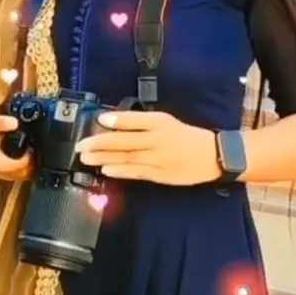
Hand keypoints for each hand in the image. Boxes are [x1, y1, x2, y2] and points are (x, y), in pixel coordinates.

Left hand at [77, 110, 218, 185]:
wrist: (213, 156)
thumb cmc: (185, 136)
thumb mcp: (167, 122)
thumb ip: (142, 123)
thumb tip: (112, 123)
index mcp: (162, 122)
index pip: (136, 120)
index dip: (118, 120)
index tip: (100, 119)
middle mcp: (159, 140)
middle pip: (127, 141)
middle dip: (102, 142)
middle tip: (82, 144)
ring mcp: (159, 159)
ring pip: (128, 158)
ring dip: (105, 158)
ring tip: (86, 158)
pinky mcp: (160, 175)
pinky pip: (137, 172)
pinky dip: (120, 171)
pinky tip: (106, 169)